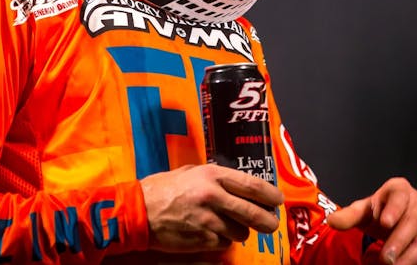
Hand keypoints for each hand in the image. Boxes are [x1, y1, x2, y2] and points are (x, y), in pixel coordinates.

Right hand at [140, 163, 283, 252]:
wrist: (139, 211)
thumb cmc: (163, 188)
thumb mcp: (190, 172)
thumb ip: (215, 177)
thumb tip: (240, 185)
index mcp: (212, 176)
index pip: (252, 186)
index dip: (270, 194)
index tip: (278, 200)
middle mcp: (213, 197)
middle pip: (253, 213)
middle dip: (268, 220)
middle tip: (272, 223)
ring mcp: (208, 221)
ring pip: (241, 232)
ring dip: (239, 231)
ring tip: (227, 225)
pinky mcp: (202, 240)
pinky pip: (224, 243)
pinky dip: (222, 240)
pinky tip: (210, 232)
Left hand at [326, 176, 416, 264]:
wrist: (390, 221)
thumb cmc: (377, 213)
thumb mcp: (361, 212)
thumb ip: (348, 216)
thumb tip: (332, 221)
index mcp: (400, 189)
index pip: (399, 195)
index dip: (394, 209)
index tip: (384, 222)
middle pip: (413, 221)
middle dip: (399, 241)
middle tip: (386, 258)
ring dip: (409, 256)